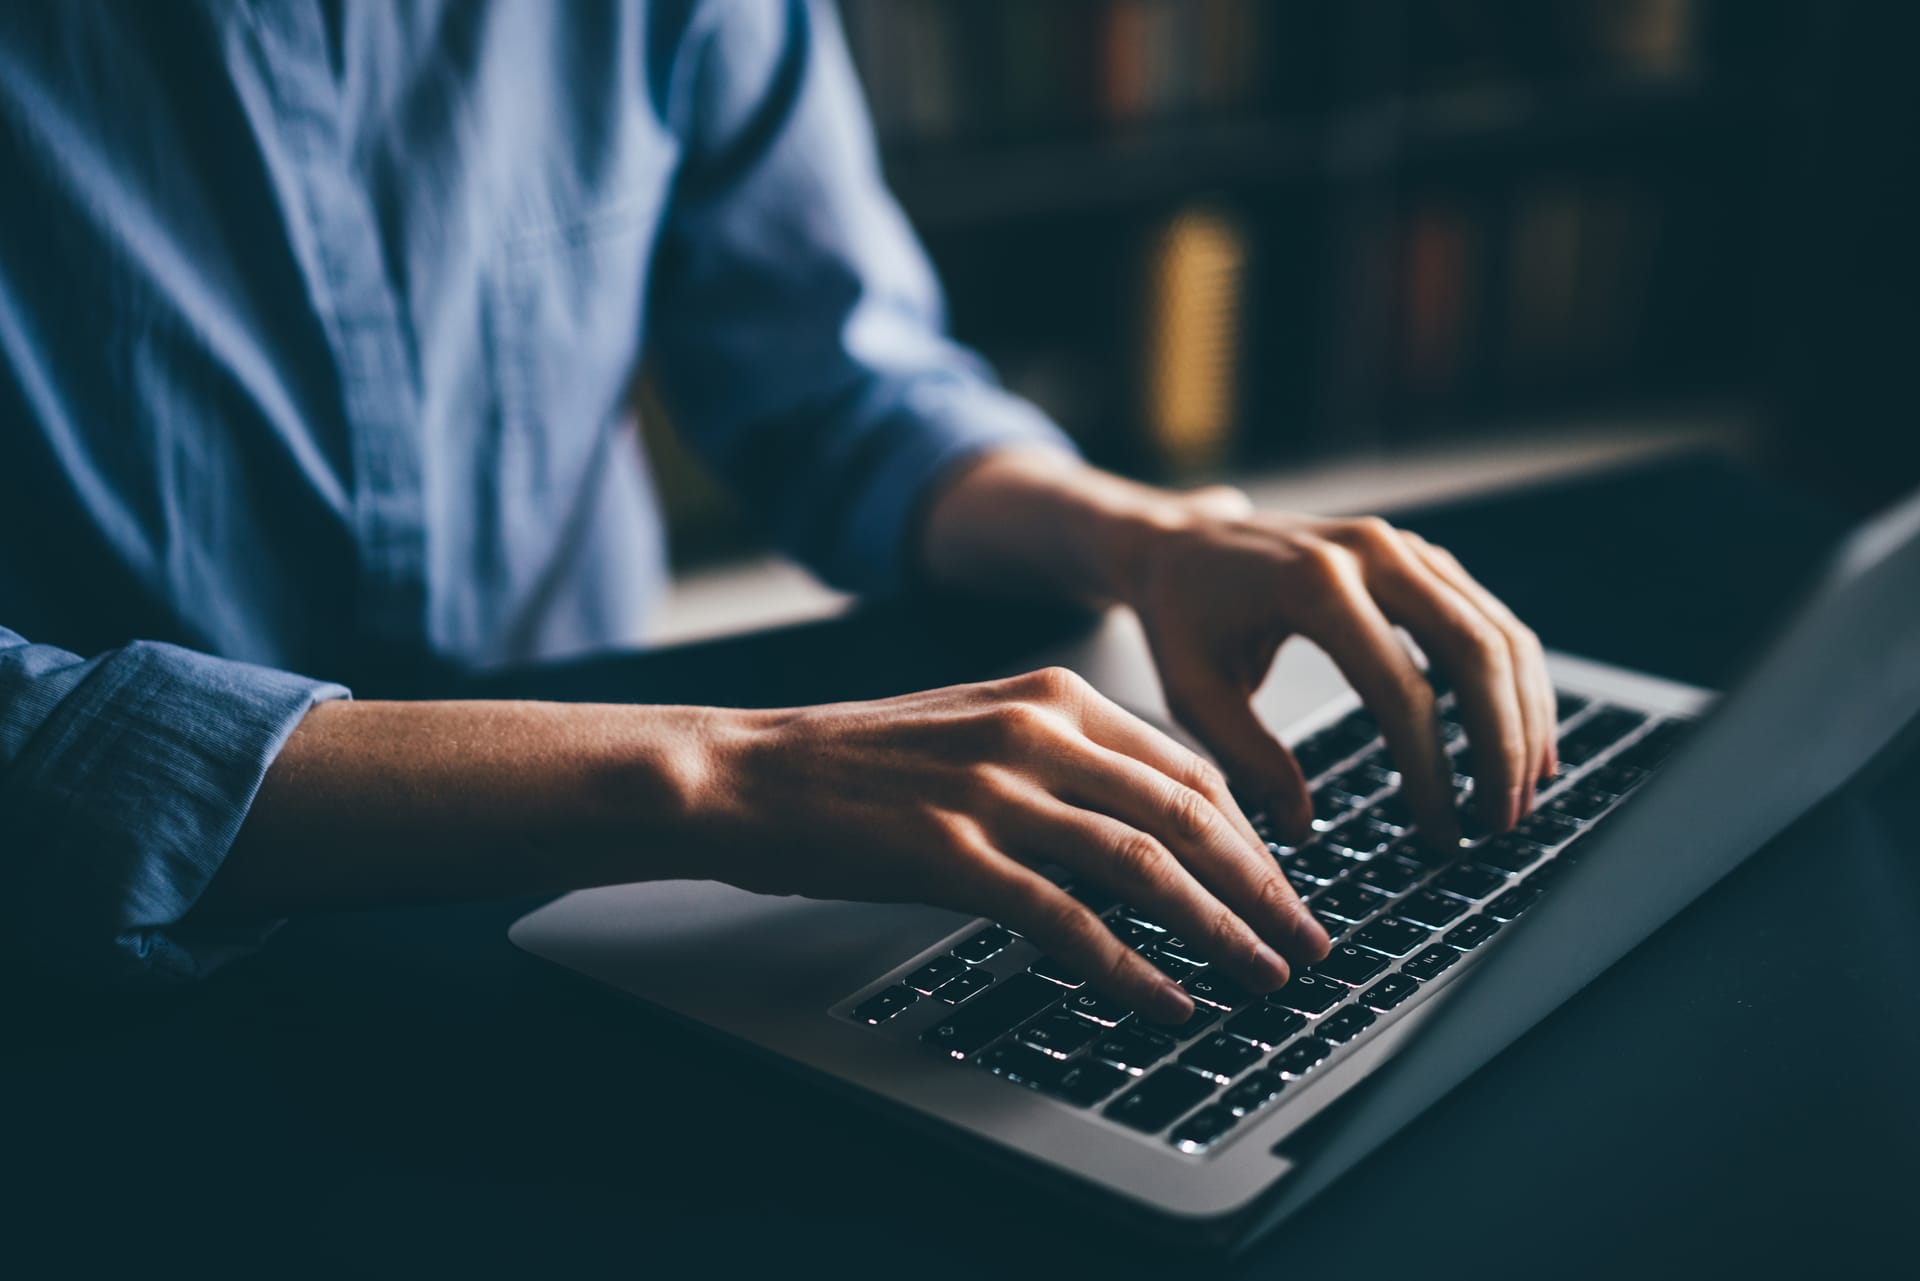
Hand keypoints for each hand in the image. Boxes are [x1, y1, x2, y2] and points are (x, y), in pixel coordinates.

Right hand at [697, 668, 1333, 1021]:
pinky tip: (1164, 1000)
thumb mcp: (975, 724)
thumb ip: (1062, 757)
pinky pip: (1067, 919)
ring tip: (1263, 977)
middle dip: (1261, 886)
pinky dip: (1128, 967)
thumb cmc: (857, 760)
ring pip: (1143, 865)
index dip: (1249, 832)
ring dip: (1218, 930)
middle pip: (1185, 814)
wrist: (746, 772)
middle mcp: (1036, 731)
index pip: (1186, 766)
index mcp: (1050, 693)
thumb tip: (1145, 819)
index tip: (1281, 883)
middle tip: (1306, 940)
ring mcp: (995, 791)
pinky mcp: (953, 853)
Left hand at [1127, 499, 1556, 847]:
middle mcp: (1372, 552)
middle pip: (1474, 652)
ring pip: (1498, 633)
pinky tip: (1524, 740)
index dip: (1431, 770)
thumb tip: (1301, 828)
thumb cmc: (1182, 617)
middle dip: (1502, 745)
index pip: (1399, 689)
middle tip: (1503, 822)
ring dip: (1524, 718)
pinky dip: (1518, 683)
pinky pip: (1490, 620)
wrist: (1184, 543)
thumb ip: (1246, 759)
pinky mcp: (1421, 558)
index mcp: (1313, 584)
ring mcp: (1404, 548)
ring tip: (1521, 795)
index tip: (1443, 833)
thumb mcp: (1191, 691)